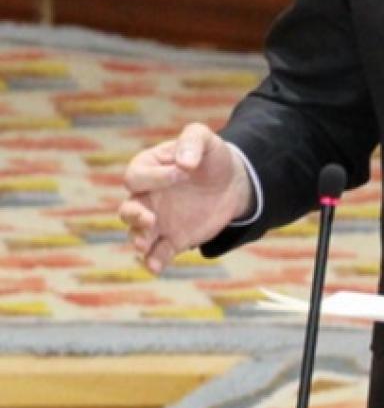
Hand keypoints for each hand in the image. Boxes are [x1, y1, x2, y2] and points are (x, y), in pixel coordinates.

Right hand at [118, 123, 254, 272]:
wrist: (232, 183)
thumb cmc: (211, 157)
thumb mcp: (205, 139)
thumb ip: (191, 140)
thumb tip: (183, 164)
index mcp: (147, 170)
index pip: (137, 176)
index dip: (157, 177)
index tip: (184, 173)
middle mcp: (146, 198)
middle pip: (127, 209)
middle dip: (134, 215)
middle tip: (149, 218)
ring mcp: (157, 221)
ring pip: (137, 234)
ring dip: (139, 239)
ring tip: (144, 244)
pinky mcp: (173, 239)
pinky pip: (158, 253)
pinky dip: (154, 261)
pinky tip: (156, 268)